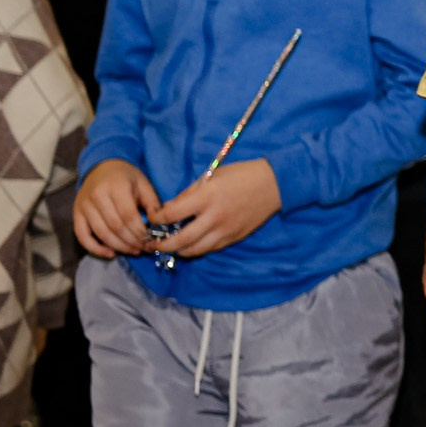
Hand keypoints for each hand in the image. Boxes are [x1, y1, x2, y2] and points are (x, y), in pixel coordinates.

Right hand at [73, 158, 159, 257]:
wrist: (102, 166)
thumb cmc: (126, 177)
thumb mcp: (144, 184)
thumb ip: (152, 203)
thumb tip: (158, 225)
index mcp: (116, 186)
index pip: (128, 216)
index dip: (140, 232)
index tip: (151, 240)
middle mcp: (96, 196)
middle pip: (115, 227)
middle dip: (132, 241)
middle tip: (145, 248)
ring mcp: (84, 205)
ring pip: (101, 233)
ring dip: (119, 246)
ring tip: (134, 250)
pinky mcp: (76, 213)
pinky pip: (82, 236)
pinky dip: (95, 249)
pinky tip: (111, 254)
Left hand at [149, 159, 282, 257]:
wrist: (274, 184)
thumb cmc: (241, 175)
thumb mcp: (211, 176)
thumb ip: (189, 193)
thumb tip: (169, 209)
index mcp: (206, 198)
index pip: (172, 215)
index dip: (157, 219)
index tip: (153, 220)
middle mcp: (214, 217)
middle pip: (180, 240)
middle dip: (161, 244)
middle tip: (151, 244)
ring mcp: (225, 230)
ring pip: (194, 250)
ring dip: (178, 251)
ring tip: (169, 248)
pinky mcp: (234, 238)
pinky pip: (210, 249)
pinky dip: (197, 249)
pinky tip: (190, 245)